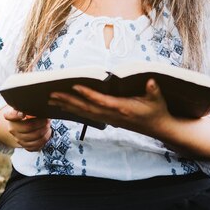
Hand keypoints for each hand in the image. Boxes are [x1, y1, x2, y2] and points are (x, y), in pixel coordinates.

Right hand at [1, 106, 51, 151]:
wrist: (22, 126)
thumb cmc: (26, 114)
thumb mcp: (24, 107)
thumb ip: (25, 106)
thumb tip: (30, 105)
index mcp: (12, 118)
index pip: (11, 116)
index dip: (16, 115)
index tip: (22, 113)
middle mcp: (13, 130)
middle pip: (28, 127)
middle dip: (41, 123)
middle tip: (47, 120)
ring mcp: (19, 139)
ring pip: (34, 138)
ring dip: (44, 132)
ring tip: (48, 126)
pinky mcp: (25, 146)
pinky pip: (36, 146)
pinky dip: (44, 140)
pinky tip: (47, 134)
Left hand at [48, 78, 170, 137]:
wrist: (158, 127)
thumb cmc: (156, 110)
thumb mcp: (157, 98)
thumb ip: (153, 90)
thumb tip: (151, 82)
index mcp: (121, 108)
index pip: (100, 101)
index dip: (87, 93)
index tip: (74, 86)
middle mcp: (112, 115)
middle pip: (86, 108)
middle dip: (68, 101)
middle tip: (52, 94)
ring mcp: (108, 119)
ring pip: (84, 113)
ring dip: (67, 106)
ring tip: (51, 100)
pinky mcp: (107, 119)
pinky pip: (87, 115)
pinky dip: (75, 110)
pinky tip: (65, 106)